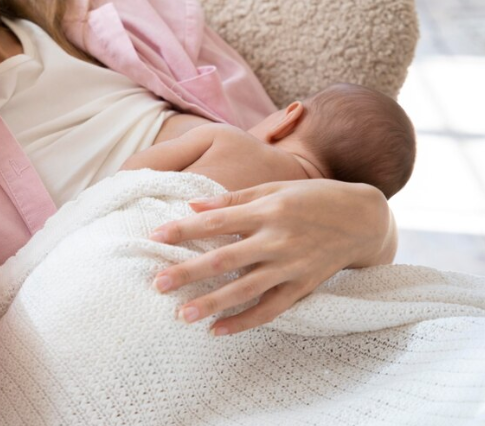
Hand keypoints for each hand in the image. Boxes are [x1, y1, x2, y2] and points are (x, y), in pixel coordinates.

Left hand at [148, 179, 391, 335]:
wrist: (363, 219)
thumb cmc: (311, 197)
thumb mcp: (273, 188)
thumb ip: (232, 199)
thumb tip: (191, 206)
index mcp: (267, 211)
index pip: (216, 221)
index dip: (184, 229)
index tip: (155, 237)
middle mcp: (278, 239)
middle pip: (225, 259)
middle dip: (189, 272)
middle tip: (158, 284)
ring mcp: (291, 266)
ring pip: (246, 289)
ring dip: (212, 304)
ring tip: (182, 315)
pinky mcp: (303, 286)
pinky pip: (271, 309)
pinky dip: (244, 322)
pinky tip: (217, 330)